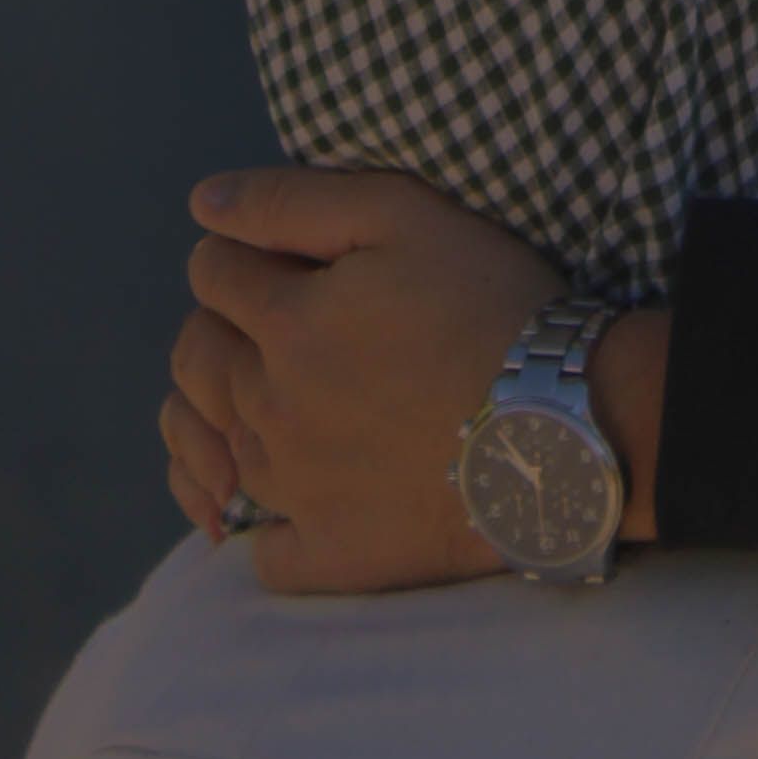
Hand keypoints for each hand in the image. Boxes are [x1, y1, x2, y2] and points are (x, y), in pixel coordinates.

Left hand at [166, 164, 554, 594]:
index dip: (239, 254)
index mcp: (284, 325)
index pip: (211, 274)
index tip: (280, 260)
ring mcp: (294, 491)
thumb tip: (201, 204)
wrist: (561, 424)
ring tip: (289, 402)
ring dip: (234, 417)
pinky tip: (291, 505)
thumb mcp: (403, 215)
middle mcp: (270, 409)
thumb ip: (293, 202)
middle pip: (196, 360)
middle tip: (278, 326)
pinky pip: (263, 554)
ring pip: (218, 450)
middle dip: (221, 328)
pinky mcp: (330, 556)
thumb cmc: (490, 303)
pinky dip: (264, 528)